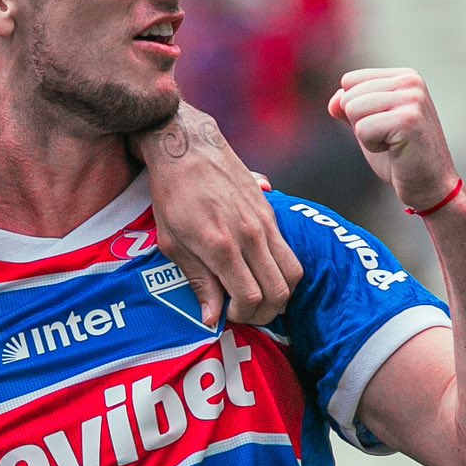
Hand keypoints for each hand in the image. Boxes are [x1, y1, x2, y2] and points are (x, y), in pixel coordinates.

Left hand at [134, 105, 300, 326]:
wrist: (187, 148)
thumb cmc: (172, 196)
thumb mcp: (173, 243)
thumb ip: (198, 281)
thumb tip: (212, 318)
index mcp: (221, 246)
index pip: (251, 297)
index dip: (243, 315)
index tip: (228, 314)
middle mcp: (250, 235)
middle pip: (279, 291)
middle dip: (265, 312)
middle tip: (246, 312)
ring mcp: (265, 222)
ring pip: (293, 273)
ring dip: (280, 294)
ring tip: (257, 297)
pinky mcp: (271, 212)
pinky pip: (290, 252)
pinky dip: (282, 272)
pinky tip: (261, 273)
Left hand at [327, 68, 460, 212]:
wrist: (429, 185)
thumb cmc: (399, 156)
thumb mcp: (370, 124)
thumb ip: (351, 107)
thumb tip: (334, 102)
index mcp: (403, 76)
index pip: (349, 80)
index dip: (355, 110)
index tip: (383, 125)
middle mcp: (410, 81)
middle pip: (348, 95)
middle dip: (360, 123)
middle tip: (388, 138)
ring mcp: (412, 98)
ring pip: (353, 110)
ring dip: (366, 135)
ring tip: (392, 143)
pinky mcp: (408, 119)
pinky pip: (362, 129)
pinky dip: (372, 146)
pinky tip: (395, 150)